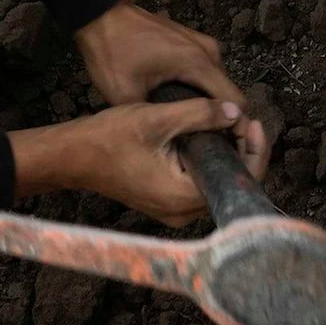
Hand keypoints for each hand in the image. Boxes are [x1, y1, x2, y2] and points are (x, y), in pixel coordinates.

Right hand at [8, 94, 254, 223]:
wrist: (72, 156)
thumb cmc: (108, 139)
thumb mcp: (157, 118)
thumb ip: (200, 114)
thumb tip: (236, 112)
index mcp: (184, 198)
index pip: (240, 181)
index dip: (253, 150)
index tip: (250, 121)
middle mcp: (182, 213)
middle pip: (230, 183)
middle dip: (240, 149)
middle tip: (240, 118)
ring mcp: (173, 210)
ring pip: (215, 181)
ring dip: (224, 153)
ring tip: (228, 123)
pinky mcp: (165, 201)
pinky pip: (198, 182)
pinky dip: (207, 160)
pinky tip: (208, 136)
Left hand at [76, 2, 260, 171]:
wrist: (100, 15)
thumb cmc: (112, 53)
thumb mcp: (126, 95)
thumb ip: (157, 118)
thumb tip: (176, 142)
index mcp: (199, 63)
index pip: (236, 102)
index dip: (234, 128)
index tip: (224, 150)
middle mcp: (209, 52)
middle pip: (227, 94)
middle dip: (218, 118)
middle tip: (201, 144)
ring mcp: (201, 43)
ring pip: (215, 83)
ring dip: (207, 103)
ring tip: (188, 127)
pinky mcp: (191, 41)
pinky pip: (204, 71)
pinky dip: (198, 89)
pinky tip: (178, 104)